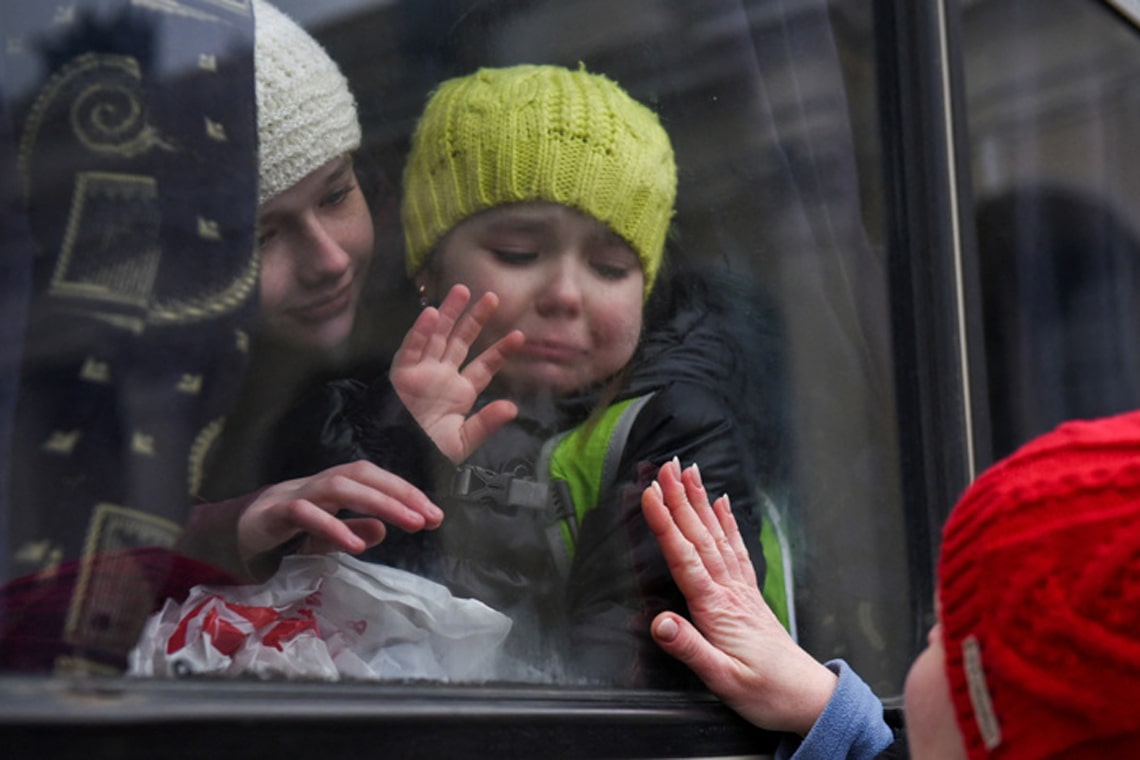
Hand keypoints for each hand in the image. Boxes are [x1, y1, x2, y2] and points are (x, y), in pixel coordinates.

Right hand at [237, 460, 442, 572]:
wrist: (221, 538)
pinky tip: (358, 544)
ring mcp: (292, 494)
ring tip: (408, 523)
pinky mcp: (271, 514)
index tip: (434, 514)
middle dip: (400, 493)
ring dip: (379, 502)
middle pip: (361, 474)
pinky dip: (333, 526)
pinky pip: (305, 514)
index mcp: (330, 486)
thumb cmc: (278, 534)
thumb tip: (382, 530)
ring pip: (339, 487)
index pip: (373, 477)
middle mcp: (314, 483)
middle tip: (430, 517)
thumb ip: (351, 529)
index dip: (405, 491)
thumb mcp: (322, 535)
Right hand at [391, 284, 523, 462]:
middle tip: (492, 297)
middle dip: (475, 319)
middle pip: (461, 341)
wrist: (399, 459)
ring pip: (437, 336)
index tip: (519, 336)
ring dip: (448, 313)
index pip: (483, 366)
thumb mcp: (462, 441)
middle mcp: (441, 377)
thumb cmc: (428, 452)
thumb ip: (486, 423)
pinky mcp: (401, 373)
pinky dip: (420, 331)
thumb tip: (512, 407)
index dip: (500, 351)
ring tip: (462, 290)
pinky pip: (411, 348)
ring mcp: (421, 372)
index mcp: (458, 393)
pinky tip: (431, 313)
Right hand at [642, 459, 836, 735]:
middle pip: (700, 536)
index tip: (650, 493)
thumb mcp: (722, 680)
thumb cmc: (765, 693)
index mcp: (717, 609)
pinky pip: (735, 549)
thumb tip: (660, 623)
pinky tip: (721, 503)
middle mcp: (729, 591)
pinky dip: (727, 522)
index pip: (685, 557)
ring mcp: (741, 590)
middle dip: (681, 498)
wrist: (806, 699)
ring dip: (701, 502)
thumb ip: (690, 648)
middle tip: (666, 465)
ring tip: (689, 472)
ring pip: (717, 535)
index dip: (665, 523)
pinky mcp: (748, 595)